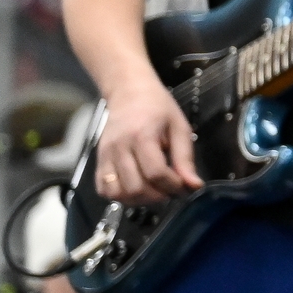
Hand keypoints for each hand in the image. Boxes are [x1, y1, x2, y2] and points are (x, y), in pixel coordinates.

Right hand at [94, 72, 198, 206]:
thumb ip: (185, 159)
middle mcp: (120, 147)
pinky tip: (136, 189)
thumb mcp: (180, 128)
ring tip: (154, 191)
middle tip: (171, 191)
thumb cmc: (158, 108)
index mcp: (142, 136)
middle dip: (158, 196)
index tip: (184, 186)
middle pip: (135, 188)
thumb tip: (193, 186)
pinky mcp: (99, 160)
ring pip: (117, 193)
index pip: (155, 173)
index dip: (172, 186)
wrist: (129, 93)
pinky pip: (103, 189)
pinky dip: (119, 196)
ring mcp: (106, 155)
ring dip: (139, 200)